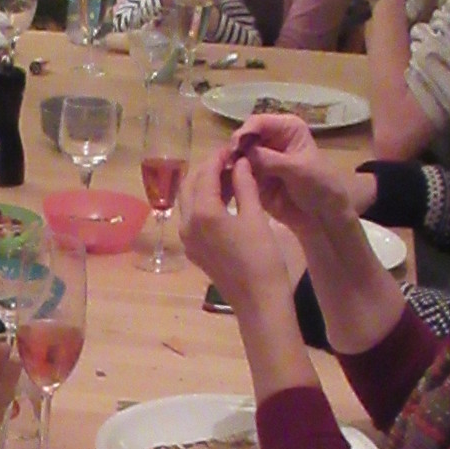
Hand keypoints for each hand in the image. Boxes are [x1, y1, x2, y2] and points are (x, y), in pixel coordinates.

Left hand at [177, 147, 296, 321]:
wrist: (258, 301)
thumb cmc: (262, 258)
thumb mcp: (255, 217)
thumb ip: (244, 185)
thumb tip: (239, 162)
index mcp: (203, 212)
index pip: (205, 173)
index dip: (219, 157)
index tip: (234, 147)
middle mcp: (187, 224)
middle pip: (190, 185)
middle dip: (208, 169)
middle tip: (231, 161)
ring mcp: (188, 239)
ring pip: (189, 201)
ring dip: (205, 185)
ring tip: (230, 177)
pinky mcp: (194, 250)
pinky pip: (192, 218)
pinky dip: (204, 203)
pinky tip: (225, 200)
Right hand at [221, 113, 365, 242]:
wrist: (323, 213)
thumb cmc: (319, 184)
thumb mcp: (297, 168)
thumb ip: (270, 159)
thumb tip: (242, 153)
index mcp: (285, 128)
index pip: (258, 122)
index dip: (245, 132)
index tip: (235, 146)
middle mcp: (270, 139)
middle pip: (243, 138)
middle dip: (235, 149)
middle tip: (227, 163)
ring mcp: (260, 159)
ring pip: (237, 156)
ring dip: (230, 164)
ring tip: (226, 174)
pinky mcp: (254, 178)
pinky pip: (237, 175)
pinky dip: (231, 178)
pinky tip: (228, 185)